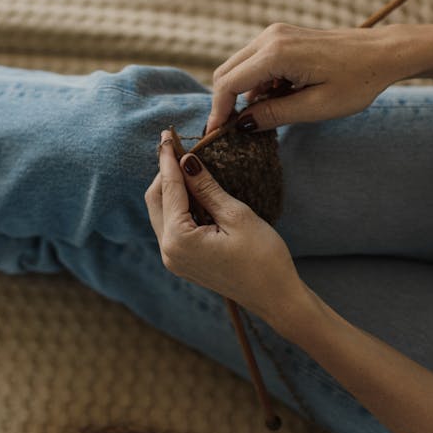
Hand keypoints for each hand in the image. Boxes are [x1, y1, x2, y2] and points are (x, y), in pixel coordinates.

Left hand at [144, 130, 308, 327]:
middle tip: (176, 146)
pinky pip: (172, 225)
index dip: (168, 159)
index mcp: (179, 240)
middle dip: (165, 172)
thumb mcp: (236, 215)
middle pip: (156, 200)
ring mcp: (173, 259)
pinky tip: (193, 189)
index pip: (168, 188)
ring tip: (186, 163)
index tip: (167, 134)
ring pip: (162, 212)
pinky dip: (179, 205)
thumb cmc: (264, 258)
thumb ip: (207, 187)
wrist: (277, 297)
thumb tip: (186, 160)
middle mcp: (168, 251)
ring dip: (171, 188)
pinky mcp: (183, 261)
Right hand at [206, 22, 414, 132]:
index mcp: (276, 53)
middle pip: (227, 72)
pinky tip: (283, 96)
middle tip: (237, 130)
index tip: (217, 135)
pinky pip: (256, 62)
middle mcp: (270, 37)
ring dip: (245, 93)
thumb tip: (242, 124)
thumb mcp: (316, 107)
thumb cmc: (357, 80)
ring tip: (273, 113)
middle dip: (226, 102)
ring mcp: (276, 34)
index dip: (218, 111)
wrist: (384, 53)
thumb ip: (274, 114)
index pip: (229, 83)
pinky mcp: (283, 37)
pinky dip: (258, 83)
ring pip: (240, 67)